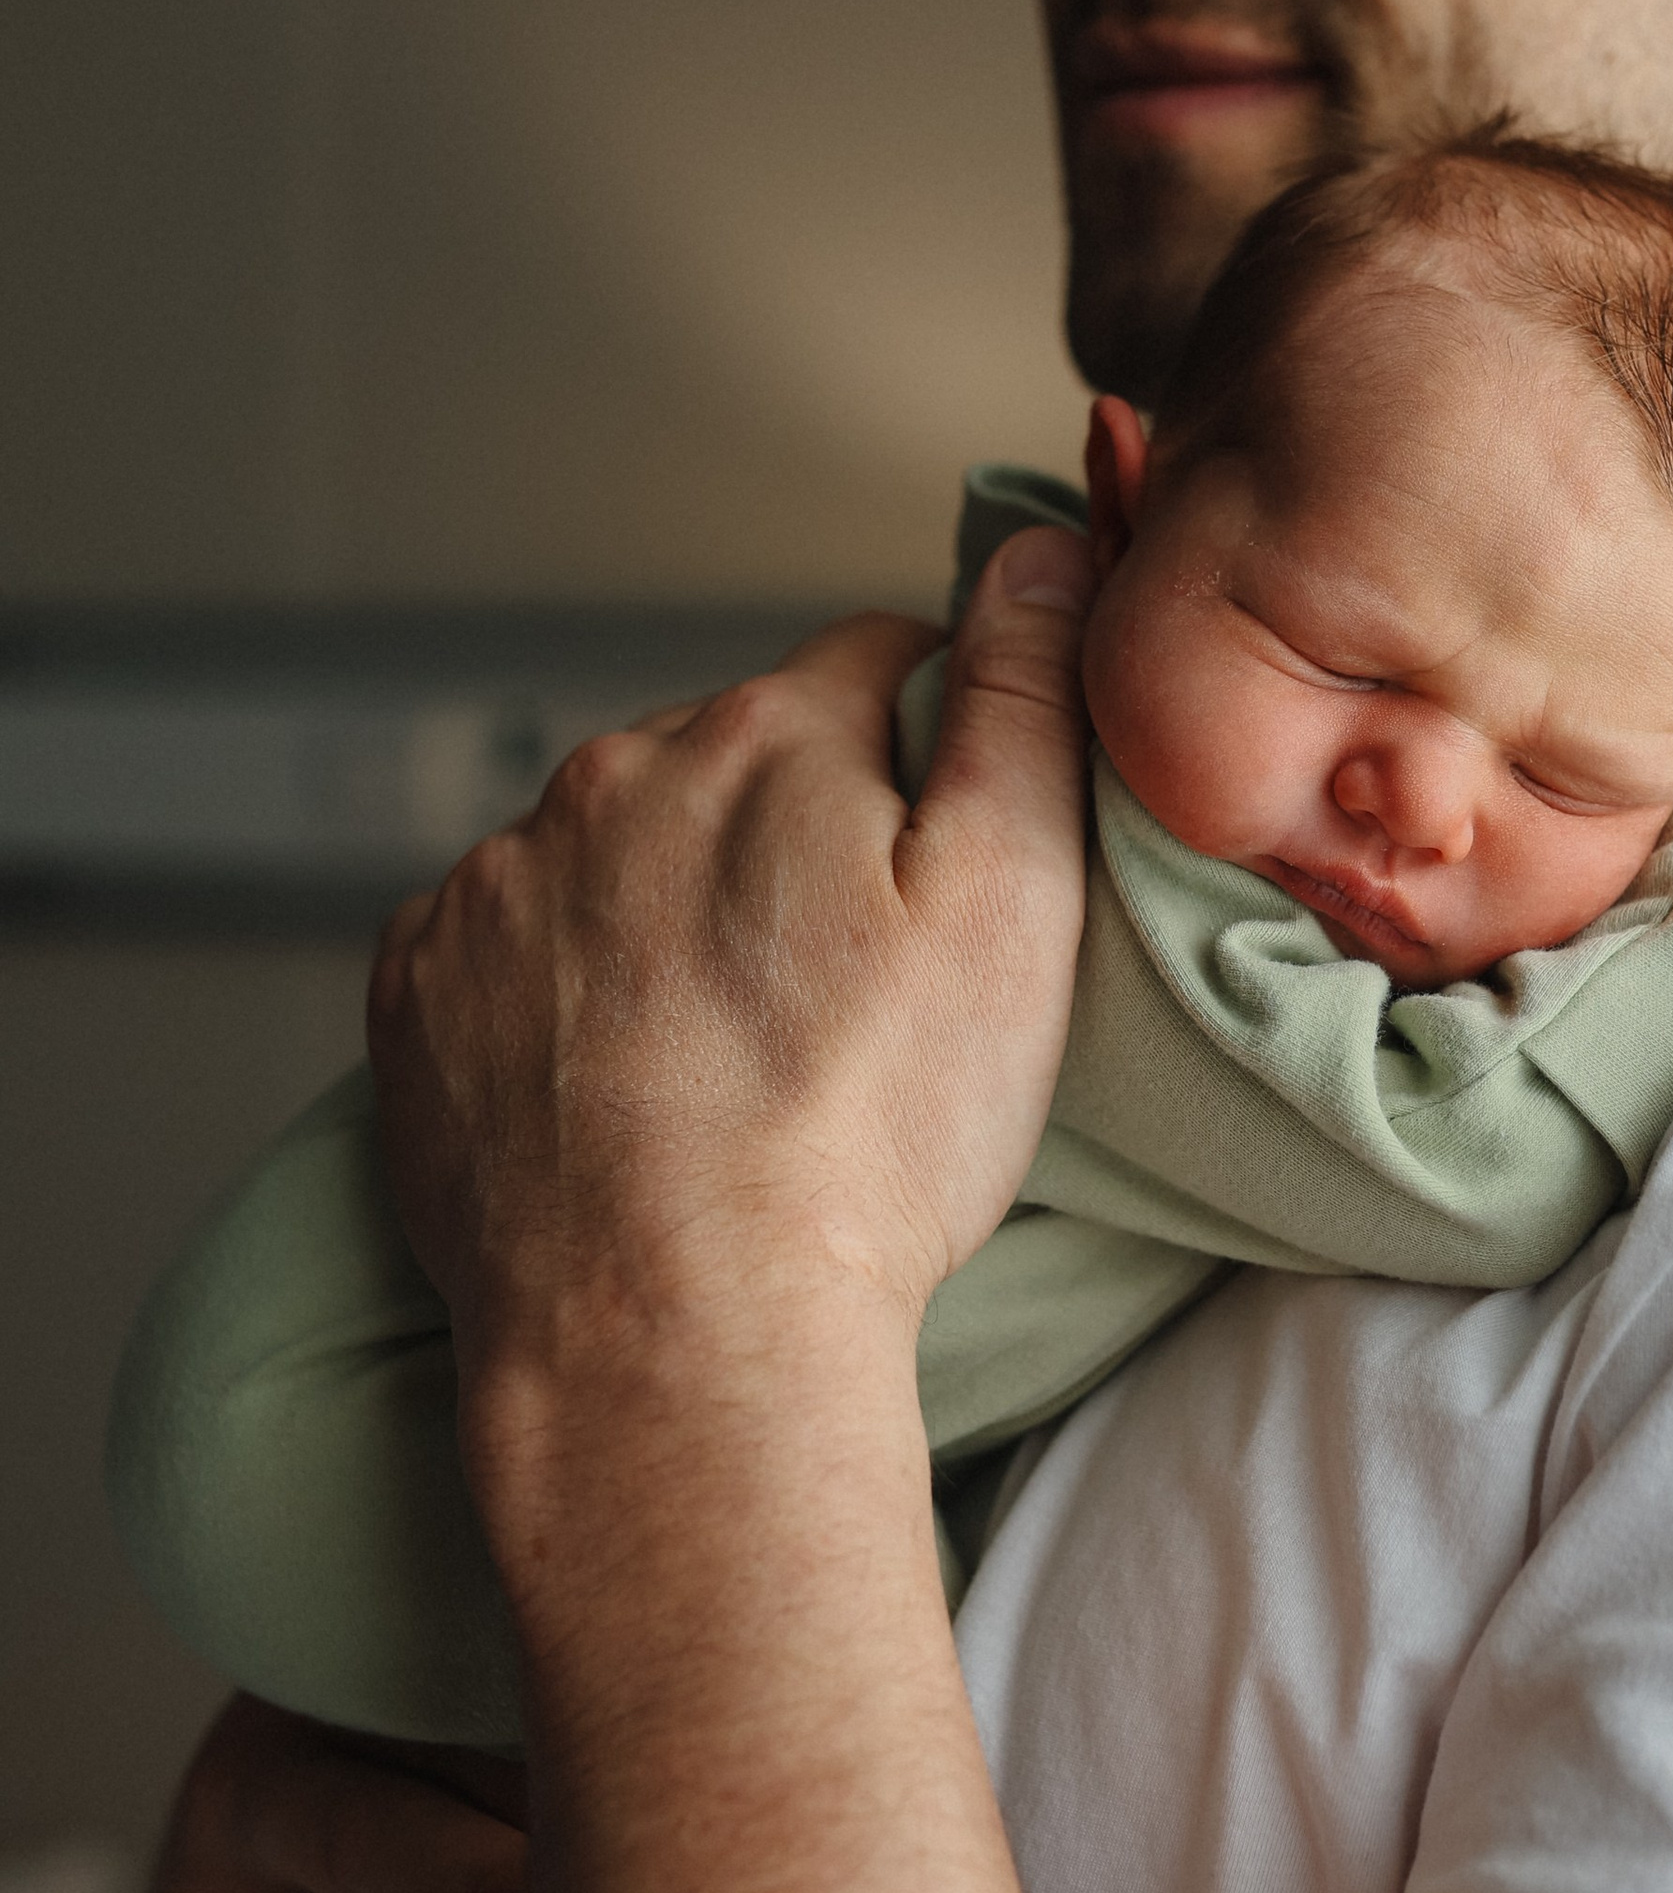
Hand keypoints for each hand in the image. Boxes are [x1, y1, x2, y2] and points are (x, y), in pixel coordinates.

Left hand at [363, 530, 1094, 1565]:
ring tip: (734, 1059)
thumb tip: (1032, 549)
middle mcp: (605, 776)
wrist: (672, 1343)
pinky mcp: (420, 991)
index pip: (878, 658)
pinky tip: (627, 1089)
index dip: (937, 747)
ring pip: (616, 849)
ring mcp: (495, 886)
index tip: (950, 869)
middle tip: (850, 994)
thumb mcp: (1015, 908)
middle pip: (736, 755)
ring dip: (670, 910)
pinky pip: (509, 946)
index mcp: (763, 737)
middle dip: (795, 833)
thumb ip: (1025, 702)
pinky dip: (563, 992)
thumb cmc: (866, 1146)